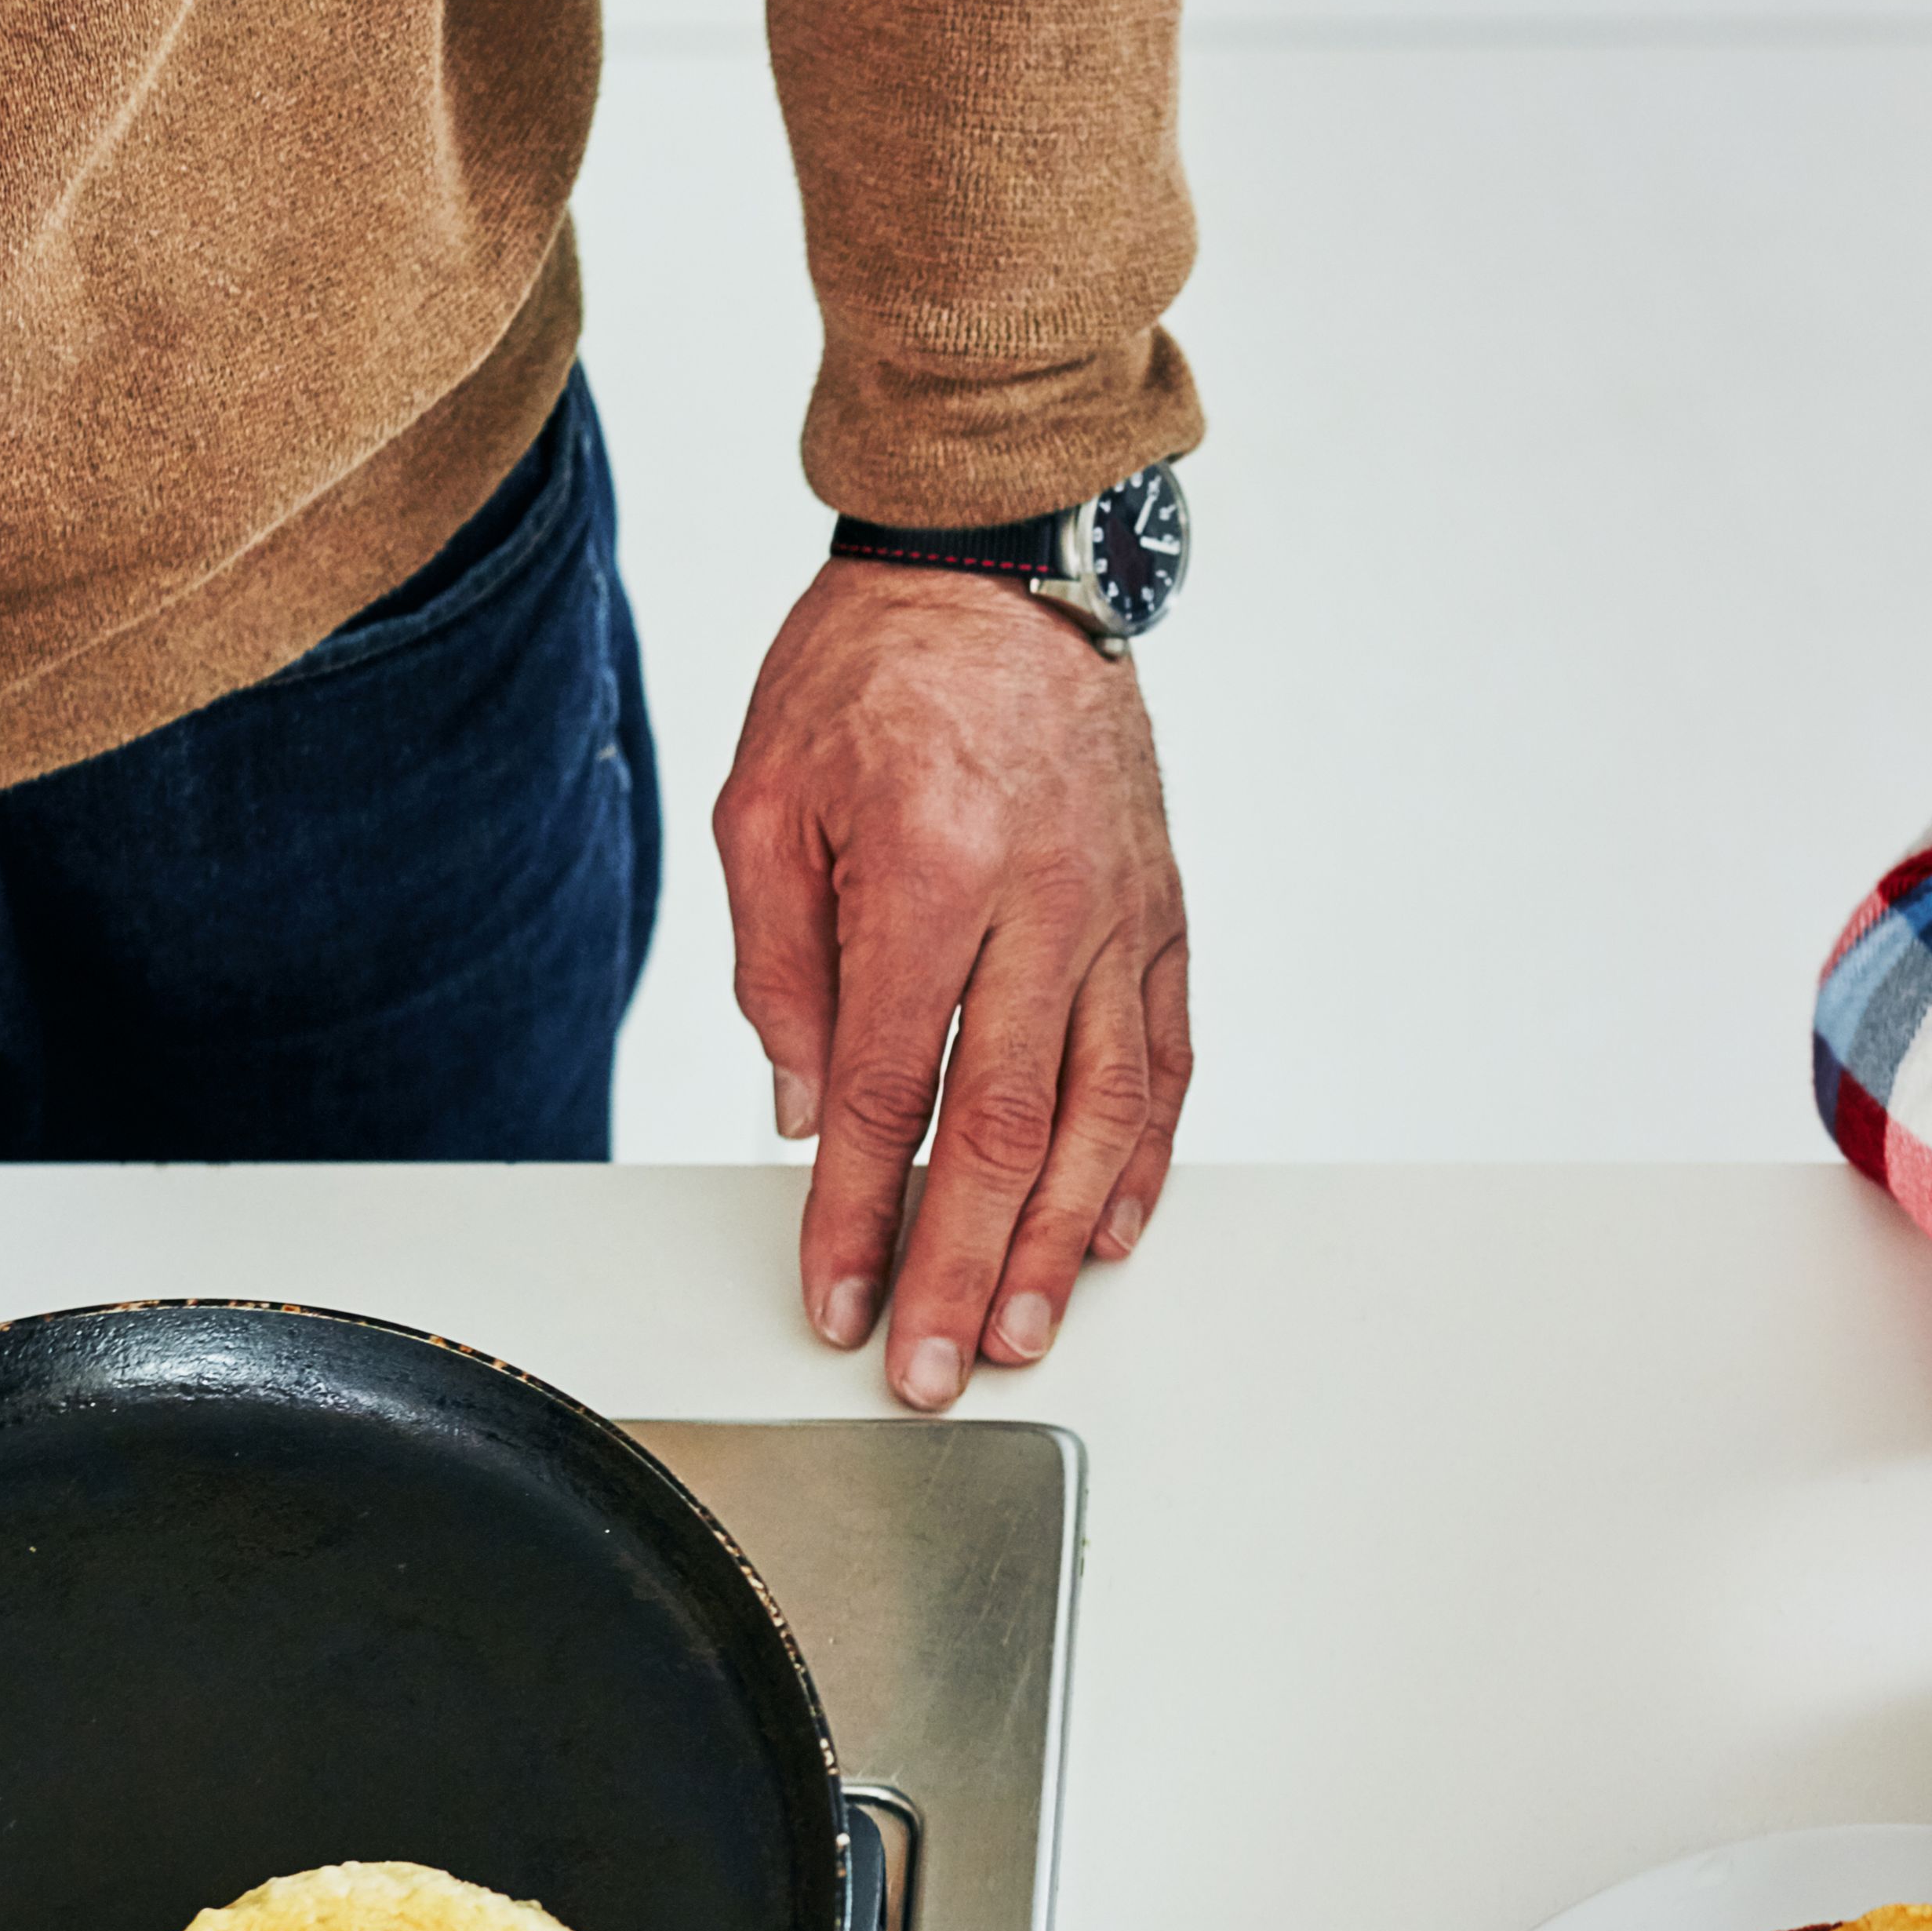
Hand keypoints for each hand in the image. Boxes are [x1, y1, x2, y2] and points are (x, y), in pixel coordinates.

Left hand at [713, 561, 1191, 1409]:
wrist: (995, 564)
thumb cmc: (870, 673)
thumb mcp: (766, 802)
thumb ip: (778, 967)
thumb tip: (807, 1117)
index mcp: (927, 872)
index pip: (889, 1088)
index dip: (859, 1213)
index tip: (837, 1298)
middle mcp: (1040, 902)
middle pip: (1008, 1128)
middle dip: (961, 1266)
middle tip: (933, 1366)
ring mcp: (1117, 913)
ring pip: (1104, 1112)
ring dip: (1061, 1242)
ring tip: (1021, 1327)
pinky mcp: (1162, 911)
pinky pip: (1165, 1059)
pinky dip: (1144, 1159)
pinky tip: (1112, 1228)